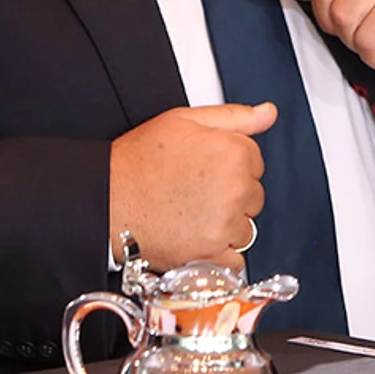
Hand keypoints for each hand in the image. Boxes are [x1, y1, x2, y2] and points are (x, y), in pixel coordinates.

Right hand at [108, 102, 273, 270]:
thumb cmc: (138, 160)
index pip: (255, 161)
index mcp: (233, 153)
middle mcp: (235, 189)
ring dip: (226, 225)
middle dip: (231, 194)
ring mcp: (224, 224)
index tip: (206, 168)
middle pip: (254, 195)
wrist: (106, 199)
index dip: (229, 163)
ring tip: (191, 214)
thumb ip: (234, 117)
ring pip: (246, 227)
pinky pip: (236, 260)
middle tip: (196, 190)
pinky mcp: (211, 255)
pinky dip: (219, 255)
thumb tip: (268, 112)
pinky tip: (195, 238)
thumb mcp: (184, 121)